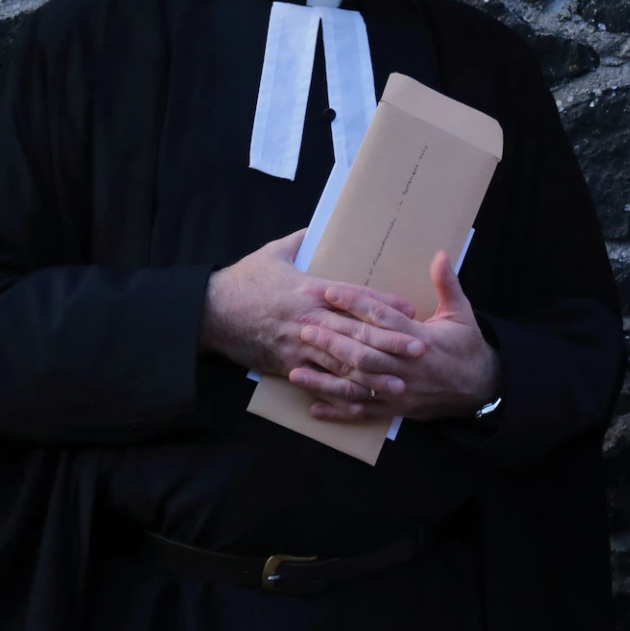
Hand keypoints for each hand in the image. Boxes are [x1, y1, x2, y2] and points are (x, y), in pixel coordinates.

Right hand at [201, 230, 421, 419]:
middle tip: (419, 350)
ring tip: (398, 383)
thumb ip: (301, 239)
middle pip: (356, 334)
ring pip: (342, 363)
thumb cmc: (243, 281)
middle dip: (390, 344)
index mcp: (310, 290)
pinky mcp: (288, 366)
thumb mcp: (273, 253)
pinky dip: (341, 395)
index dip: (384, 305)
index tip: (410, 311)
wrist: (210, 313)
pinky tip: (361, 405)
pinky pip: (319, 383)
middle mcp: (310, 320)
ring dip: (373, 375)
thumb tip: (318, 225)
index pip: (356, 298)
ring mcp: (299, 346)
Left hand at [286, 250, 500, 423]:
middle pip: (363, 351)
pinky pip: (363, 411)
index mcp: (421, 339)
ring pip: (357, 384)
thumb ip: (447, 284)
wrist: (481, 388)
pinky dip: (338, 411)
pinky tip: (313, 407)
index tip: (331, 292)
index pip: (383, 318)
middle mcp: (406, 366)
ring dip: (325, 378)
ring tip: (296, 369)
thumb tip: (441, 254)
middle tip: (305, 327)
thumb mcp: (462, 313)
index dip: (356, 303)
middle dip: (332, 340)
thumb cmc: (468, 348)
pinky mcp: (396, 409)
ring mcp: (400, 391)